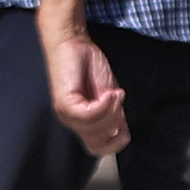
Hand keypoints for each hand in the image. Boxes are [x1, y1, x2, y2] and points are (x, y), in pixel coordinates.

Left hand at [43, 21, 128, 154]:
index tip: (124, 127)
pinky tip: (109, 93)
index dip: (115, 143)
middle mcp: (71, 121)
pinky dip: (104, 105)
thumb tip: (123, 133)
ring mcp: (66, 113)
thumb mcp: (109, 95)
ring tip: (115, 94)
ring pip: (95, 130)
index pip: (98, 148)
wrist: (72, 41)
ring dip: (111, 112)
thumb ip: (115, 115)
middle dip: (116, 124)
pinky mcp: (64, 103)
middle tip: (119, 101)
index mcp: (82, 122)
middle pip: (99, 142)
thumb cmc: (89, 65)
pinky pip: (89, 115)